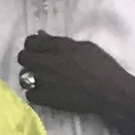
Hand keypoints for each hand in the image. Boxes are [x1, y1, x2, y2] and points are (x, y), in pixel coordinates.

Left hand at [17, 33, 134, 134]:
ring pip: (24, 76)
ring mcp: (46, 81)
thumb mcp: (86, 47)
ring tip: (42, 79)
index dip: (32, 45)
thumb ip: (61, 42)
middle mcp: (49, 62)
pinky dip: (36, 93)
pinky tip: (46, 92)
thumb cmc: (103, 66)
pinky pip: (30, 94)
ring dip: (31, 76)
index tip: (37, 49)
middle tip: (38, 64)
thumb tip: (42, 36)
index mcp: (60, 47)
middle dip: (28, 59)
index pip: (31, 41)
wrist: (111, 92)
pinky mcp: (48, 98)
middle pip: (23, 58)